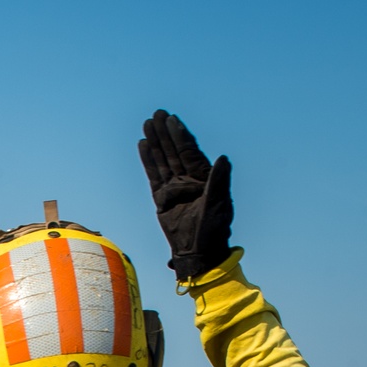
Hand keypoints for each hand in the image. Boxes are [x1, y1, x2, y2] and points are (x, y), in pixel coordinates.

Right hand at [138, 111, 232, 279]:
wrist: (199, 252)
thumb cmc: (214, 230)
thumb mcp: (219, 204)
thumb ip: (220, 181)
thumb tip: (223, 158)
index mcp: (204, 177)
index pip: (190, 151)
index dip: (181, 135)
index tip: (172, 119)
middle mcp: (188, 179)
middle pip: (174, 151)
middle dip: (166, 133)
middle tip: (157, 114)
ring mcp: (174, 189)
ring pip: (162, 161)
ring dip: (155, 143)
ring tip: (147, 124)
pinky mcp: (162, 199)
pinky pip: (153, 176)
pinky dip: (148, 161)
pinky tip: (143, 146)